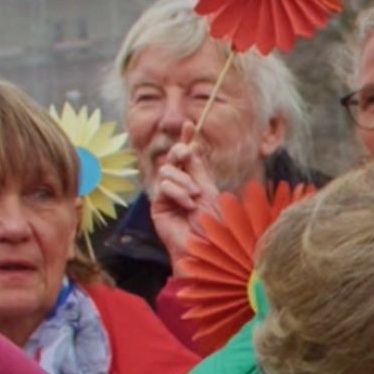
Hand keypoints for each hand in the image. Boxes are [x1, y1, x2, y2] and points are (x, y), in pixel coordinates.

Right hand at [149, 121, 221, 263]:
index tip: (190, 124)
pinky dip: (177, 193)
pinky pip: (163, 187)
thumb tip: (192, 145)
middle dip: (180, 151)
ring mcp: (168, 196)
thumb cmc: (216, 226)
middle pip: (173, 158)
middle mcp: (181, 187)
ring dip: (183, 181)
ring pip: (166, 171)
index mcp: (196, 182)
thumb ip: (198, 169)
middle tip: (187, 153)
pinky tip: (187, 205)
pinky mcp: (158, 207)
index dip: (187, 139)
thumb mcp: (209, 192)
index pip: (190, 157)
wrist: (208, 249)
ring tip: (194, 197)